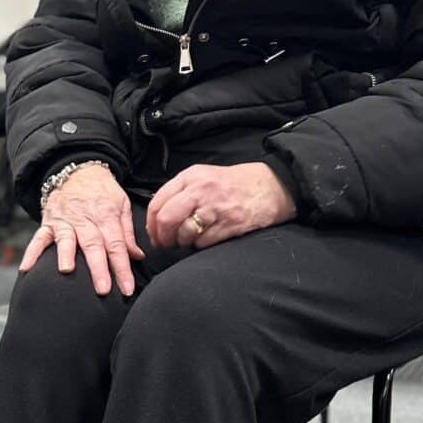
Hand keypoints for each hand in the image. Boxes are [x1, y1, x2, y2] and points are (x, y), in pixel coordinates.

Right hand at [19, 165, 144, 296]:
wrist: (78, 168)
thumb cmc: (102, 190)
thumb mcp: (121, 204)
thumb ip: (127, 232)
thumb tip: (137, 257)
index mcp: (106, 215)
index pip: (116, 245)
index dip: (122, 268)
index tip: (127, 289)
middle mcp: (84, 219)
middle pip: (93, 245)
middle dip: (98, 269)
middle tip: (103, 289)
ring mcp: (64, 221)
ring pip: (66, 239)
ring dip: (65, 255)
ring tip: (66, 270)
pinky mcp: (48, 222)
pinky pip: (38, 238)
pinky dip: (31, 253)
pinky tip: (26, 268)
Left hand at [146, 162, 296, 249]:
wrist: (270, 187)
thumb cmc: (234, 184)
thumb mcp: (203, 176)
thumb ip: (180, 191)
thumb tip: (157, 214)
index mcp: (190, 177)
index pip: (157, 202)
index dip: (151, 224)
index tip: (154, 234)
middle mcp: (200, 190)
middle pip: (166, 219)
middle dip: (162, 237)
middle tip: (165, 244)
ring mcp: (216, 208)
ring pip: (183, 233)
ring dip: (182, 243)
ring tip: (189, 241)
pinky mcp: (229, 224)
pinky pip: (203, 243)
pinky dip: (200, 246)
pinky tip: (206, 240)